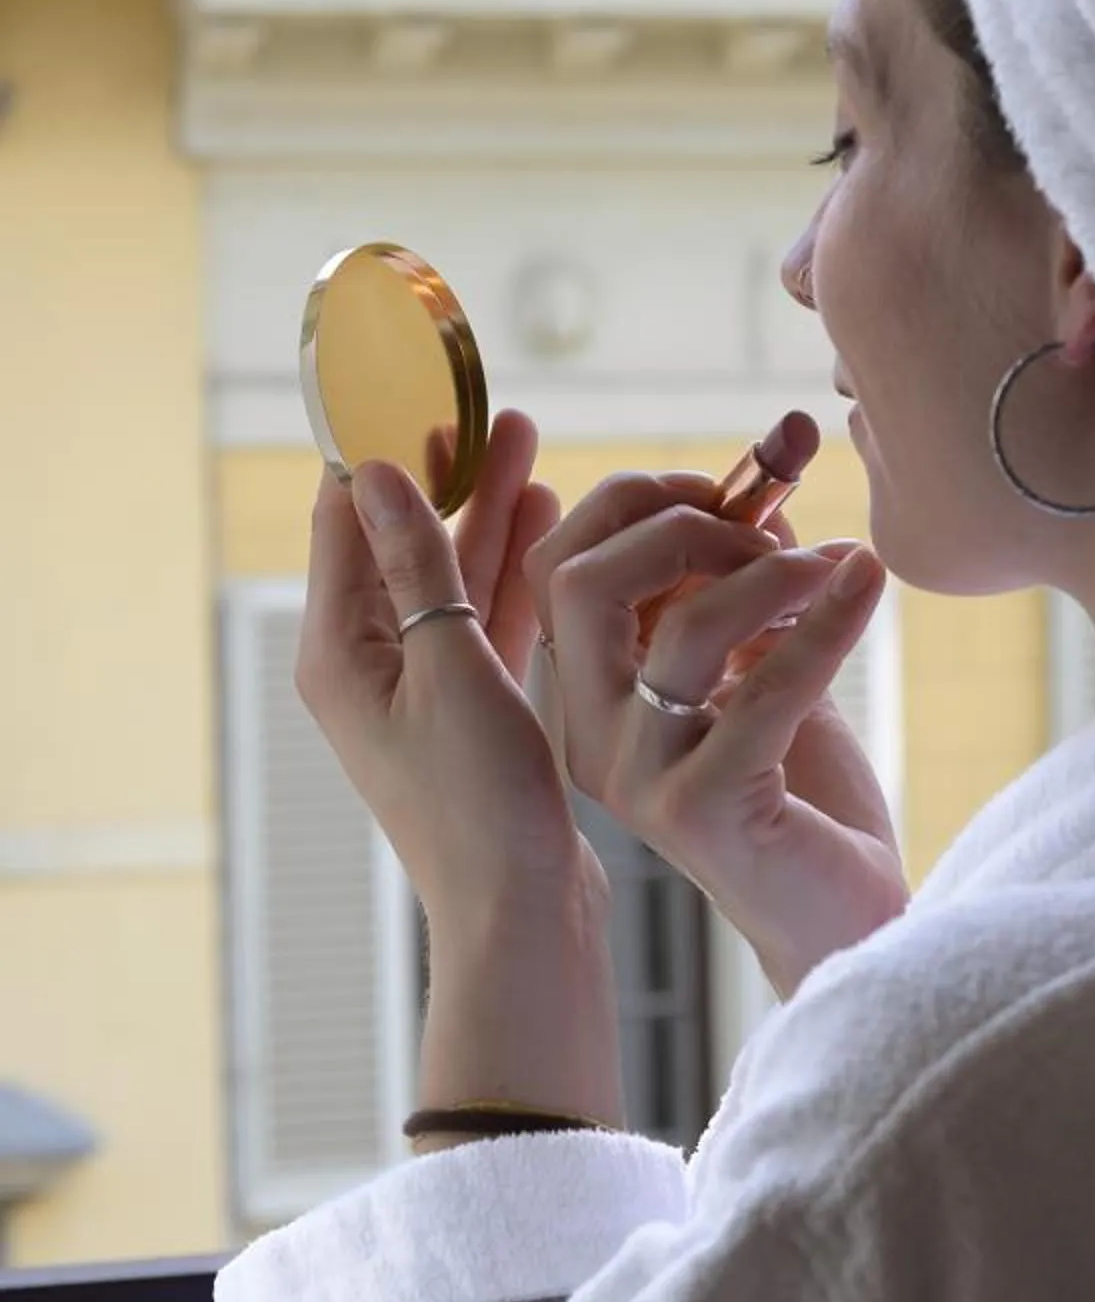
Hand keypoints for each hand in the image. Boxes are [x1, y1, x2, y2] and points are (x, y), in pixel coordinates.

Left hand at [297, 408, 596, 916]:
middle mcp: (370, 665)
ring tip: (531, 450)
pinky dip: (515, 571)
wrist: (520, 909)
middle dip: (449, 476)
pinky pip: (488, 618)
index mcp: (339, 655)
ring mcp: (422, 687)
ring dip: (490, 516)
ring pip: (454, 577)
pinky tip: (548, 526)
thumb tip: (372, 475)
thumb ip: (418, 568)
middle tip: (493, 412)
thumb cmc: (477, 805)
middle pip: (405, 544)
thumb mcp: (449, 668)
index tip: (411, 392)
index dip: (378, 454)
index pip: (344, 525)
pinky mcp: (472, 708)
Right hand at [528, 468, 908, 996]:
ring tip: (838, 566)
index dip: (637, 502)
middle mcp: (592, 735)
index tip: (727, 489)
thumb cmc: (803, 790)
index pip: (560, 563)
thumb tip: (767, 470)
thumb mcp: (766, 661)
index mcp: (590, 693)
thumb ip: (750, 576)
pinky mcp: (703, 809)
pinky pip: (763, 690)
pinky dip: (825, 622)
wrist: (844, 912)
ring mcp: (640, 776)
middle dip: (683, 525)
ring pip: (684, 627)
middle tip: (774, 533)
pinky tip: (867, 583)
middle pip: (582, 581)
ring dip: (774, 572)